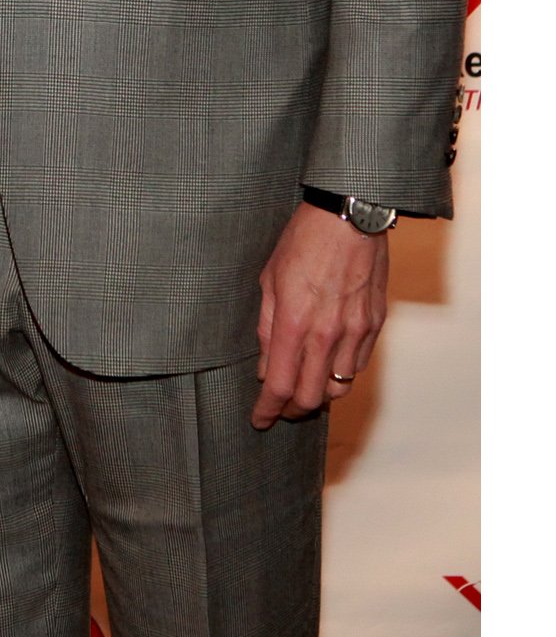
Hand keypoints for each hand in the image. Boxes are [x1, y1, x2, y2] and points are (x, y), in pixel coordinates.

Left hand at [252, 203, 388, 428]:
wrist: (349, 217)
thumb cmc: (303, 241)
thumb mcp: (269, 280)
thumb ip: (267, 328)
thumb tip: (265, 367)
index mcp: (294, 323)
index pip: (280, 385)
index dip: (268, 410)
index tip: (260, 419)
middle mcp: (327, 334)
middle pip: (310, 398)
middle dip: (291, 409)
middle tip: (279, 407)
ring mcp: (355, 332)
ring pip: (338, 388)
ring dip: (318, 394)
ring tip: (304, 386)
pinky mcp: (375, 325)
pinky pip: (357, 365)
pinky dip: (340, 373)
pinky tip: (327, 362)